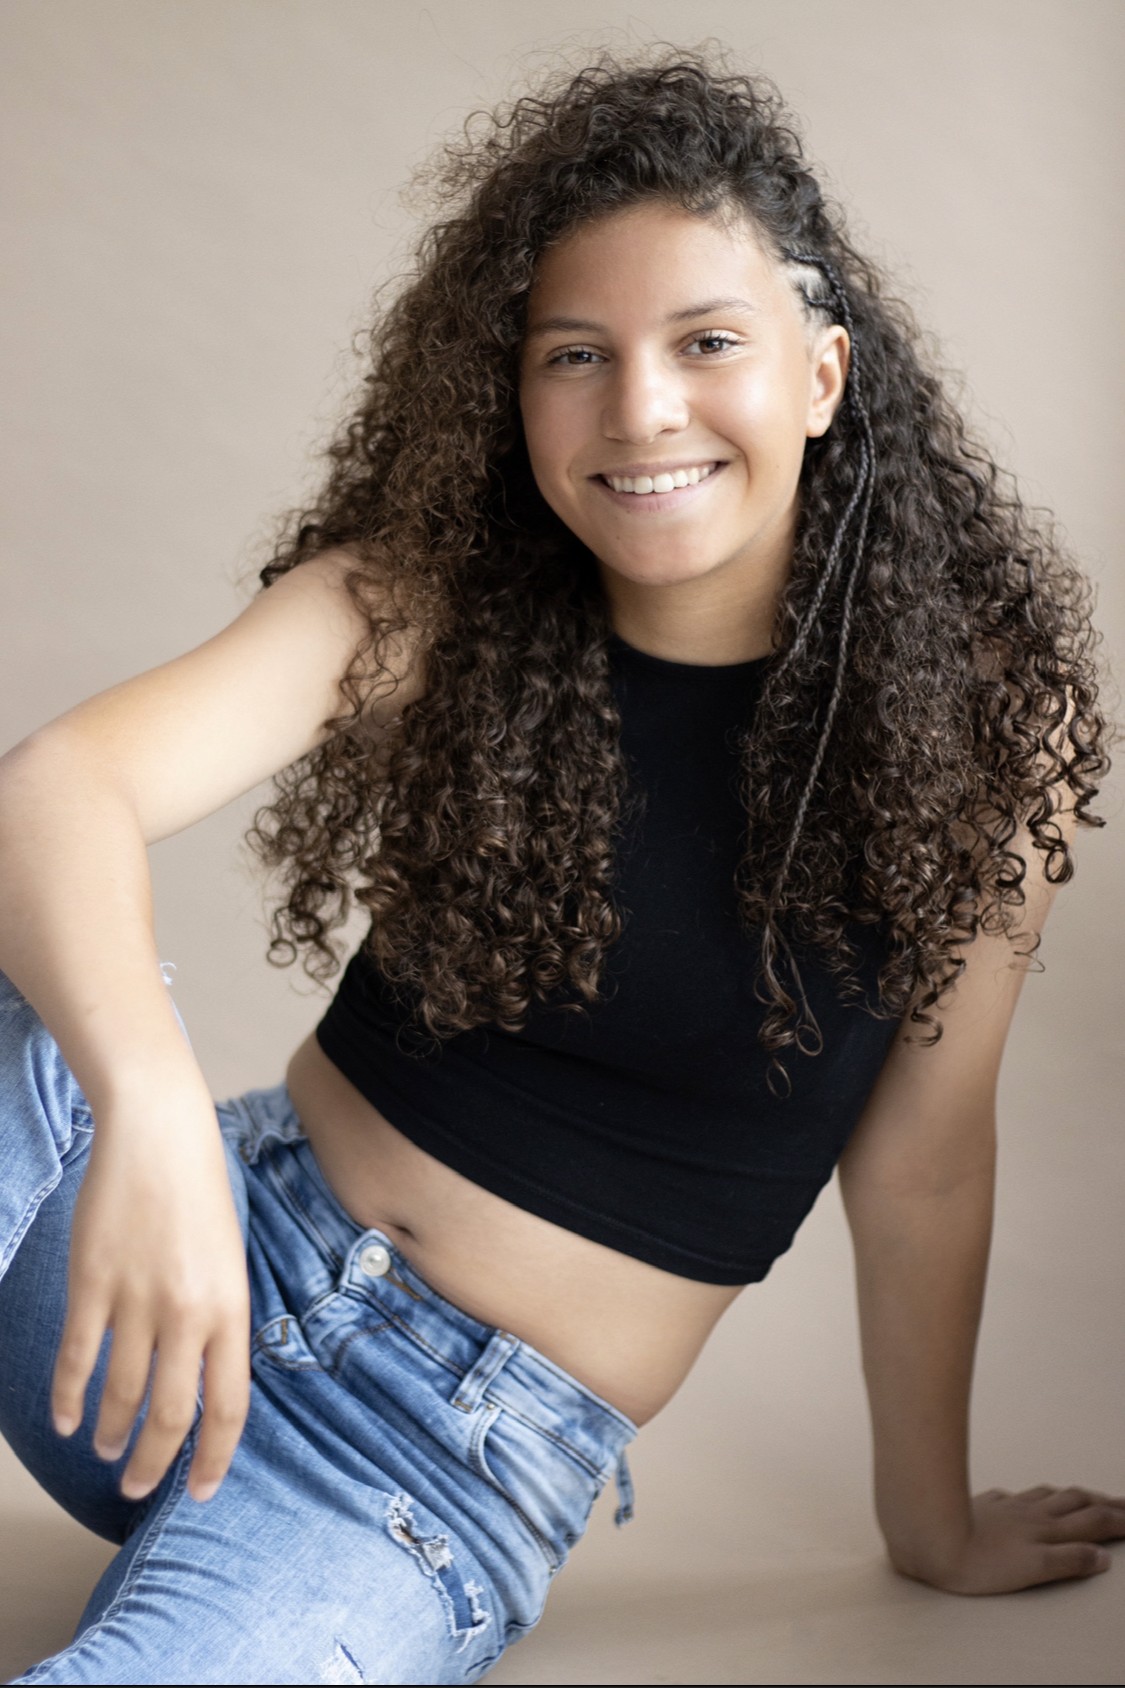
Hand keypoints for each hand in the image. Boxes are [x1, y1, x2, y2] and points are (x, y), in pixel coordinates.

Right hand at [51, 1090, 250, 1503]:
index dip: (213, 1457)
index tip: (197, 1491)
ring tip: (105, 1448)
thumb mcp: (228, 1260)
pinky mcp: (92, 1281)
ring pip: (121, 1392)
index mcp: (233, 1306)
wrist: (160, 1131)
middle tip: (136, 1485)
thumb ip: (218, 1322)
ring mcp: (138, 1298)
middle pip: (172, 1413)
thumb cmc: (199, 1194)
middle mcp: (189, 1311)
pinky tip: (64, 1418)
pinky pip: (77, 1357)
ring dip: (110, 1431)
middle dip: (153, 1463)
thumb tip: (203, 1387)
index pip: (230, 1405)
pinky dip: (67, 1396)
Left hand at [897, 1486, 1124, 1594]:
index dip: (1117, 1520)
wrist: (931, 1540)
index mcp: (1045, 1531)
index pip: (1092, 1522)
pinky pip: (1011, 1496)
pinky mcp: (982, 1506)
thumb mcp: (1032, 1569)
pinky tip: (1020, 1498)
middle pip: (1075, 1503)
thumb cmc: (979, 1564)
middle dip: (1103, 1503)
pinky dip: (1026, 1497)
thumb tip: (1102, 1555)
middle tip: (1122, 1503)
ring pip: (1046, 1496)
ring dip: (1070, 1495)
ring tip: (1083, 1495)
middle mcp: (1029, 1514)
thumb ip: (1068, 1561)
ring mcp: (1005, 1507)